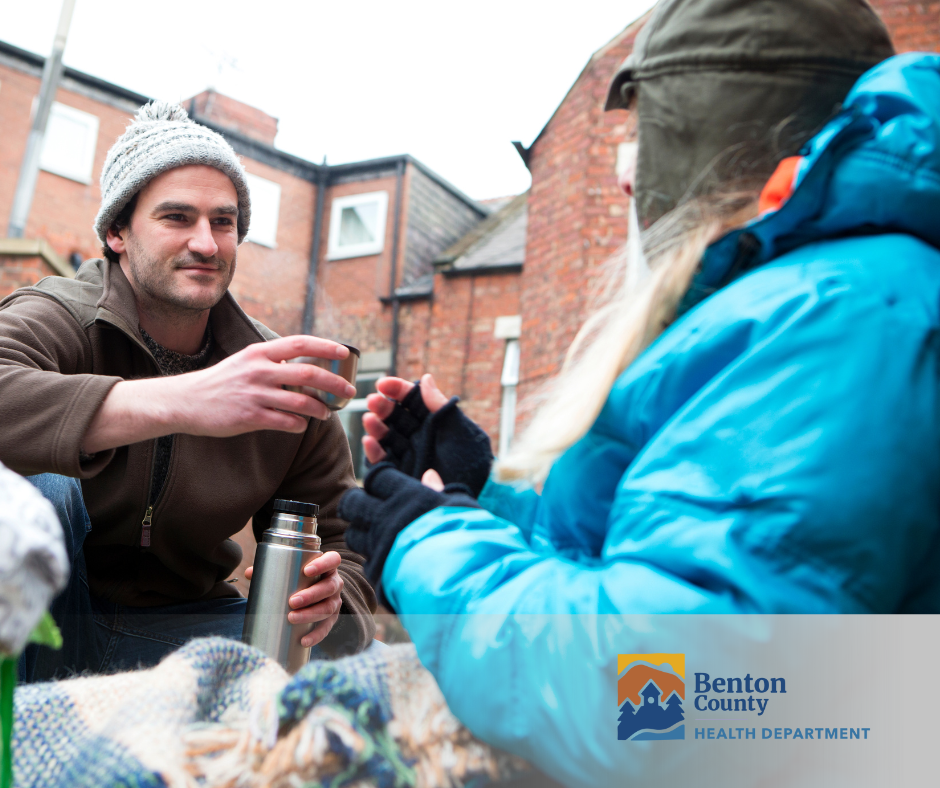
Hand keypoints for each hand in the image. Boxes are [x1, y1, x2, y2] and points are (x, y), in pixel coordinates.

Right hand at [83, 336, 357, 452]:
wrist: (185, 401)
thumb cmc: (220, 382)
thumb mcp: (245, 362)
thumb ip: (272, 362)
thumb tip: (305, 368)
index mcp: (259, 352)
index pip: (300, 343)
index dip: (326, 347)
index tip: (344, 353)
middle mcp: (258, 370)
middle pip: (308, 374)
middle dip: (334, 383)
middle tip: (348, 390)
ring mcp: (254, 394)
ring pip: (301, 402)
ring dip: (320, 409)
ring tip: (327, 412)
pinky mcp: (249, 417)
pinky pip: (286, 422)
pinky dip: (299, 425)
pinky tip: (301, 425)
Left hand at [244, 550, 343, 647]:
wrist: (315, 593)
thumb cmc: (300, 578)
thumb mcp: (291, 571)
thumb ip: (271, 569)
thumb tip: (249, 573)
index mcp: (328, 567)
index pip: (332, 560)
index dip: (323, 564)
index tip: (306, 571)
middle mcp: (334, 583)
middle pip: (329, 587)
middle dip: (311, 595)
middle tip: (292, 601)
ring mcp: (335, 601)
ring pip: (328, 608)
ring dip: (311, 614)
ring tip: (292, 618)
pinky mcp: (332, 618)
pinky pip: (326, 627)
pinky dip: (315, 635)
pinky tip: (303, 640)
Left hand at [338, 462, 479, 608]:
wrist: (464, 582)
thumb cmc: (469, 538)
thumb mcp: (460, 508)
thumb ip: (440, 491)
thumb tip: (429, 475)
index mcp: (408, 497)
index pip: (378, 477)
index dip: (380, 478)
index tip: (385, 483)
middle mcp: (386, 519)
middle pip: (353, 503)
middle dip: (358, 502)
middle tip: (370, 506)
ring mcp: (379, 548)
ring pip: (353, 534)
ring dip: (362, 531)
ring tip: (377, 534)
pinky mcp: (378, 574)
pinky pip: (366, 561)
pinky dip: (373, 558)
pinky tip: (389, 559)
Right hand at [361, 373, 493, 496]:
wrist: (470, 498)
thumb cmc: (473, 464)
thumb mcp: (462, 431)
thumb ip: (442, 407)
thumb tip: (426, 379)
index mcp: (435, 423)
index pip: (413, 401)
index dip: (399, 390)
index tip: (384, 384)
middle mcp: (419, 437)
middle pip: (396, 417)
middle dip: (384, 407)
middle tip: (373, 401)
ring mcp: (408, 456)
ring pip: (386, 437)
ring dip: (376, 426)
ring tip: (370, 420)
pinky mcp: (400, 475)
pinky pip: (383, 462)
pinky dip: (374, 452)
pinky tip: (370, 442)